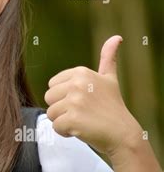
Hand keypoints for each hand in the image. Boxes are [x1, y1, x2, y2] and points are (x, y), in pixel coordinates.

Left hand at [44, 35, 142, 157]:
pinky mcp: (72, 119)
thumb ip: (107, 58)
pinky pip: (55, 126)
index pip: (52, 85)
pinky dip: (65, 132)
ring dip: (63, 121)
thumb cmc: (113, 107)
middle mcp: (77, 84)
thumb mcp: (109, 79)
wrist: (123, 134)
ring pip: (50, 113)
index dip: (64, 96)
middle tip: (82, 112)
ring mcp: (75, 101)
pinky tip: (81, 130)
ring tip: (82, 121)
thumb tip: (116, 37)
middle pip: (48, 98)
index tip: (83, 100)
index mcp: (81, 72)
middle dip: (61, 109)